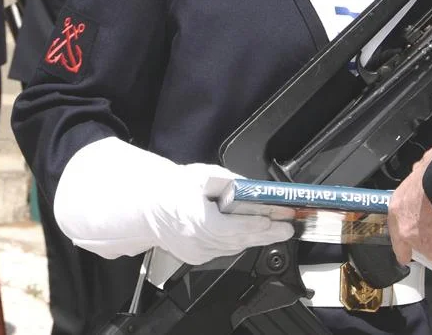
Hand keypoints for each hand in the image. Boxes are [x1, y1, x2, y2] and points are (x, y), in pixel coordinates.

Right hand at [53, 137, 294, 265]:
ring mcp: (195, 250)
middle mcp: (195, 239)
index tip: (277, 218)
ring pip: (232, 247)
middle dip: (265, 233)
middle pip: (237, 239)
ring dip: (255, 239)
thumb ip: (226, 181)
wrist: (143, 205)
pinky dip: (239, 243)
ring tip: (277, 231)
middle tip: (287, 228)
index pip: (232, 225)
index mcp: (194, 217)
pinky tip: (252, 236)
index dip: (257, 223)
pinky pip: (223, 250)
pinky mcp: (195, 256)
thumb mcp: (200, 175)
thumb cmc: (170, 187)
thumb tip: (249, 186)